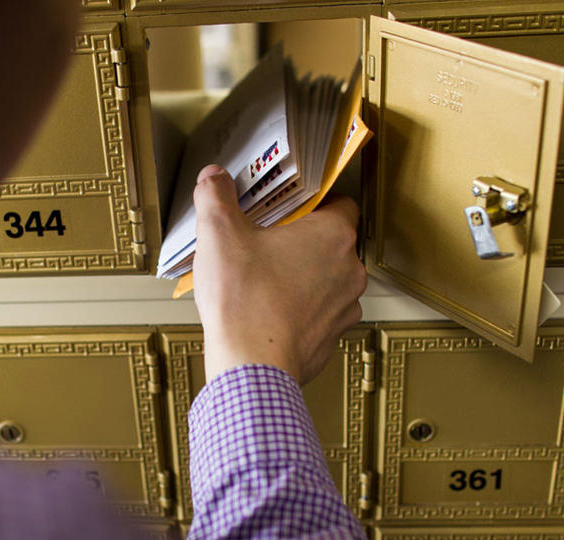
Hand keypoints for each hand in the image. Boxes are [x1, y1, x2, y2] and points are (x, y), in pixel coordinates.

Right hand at [192, 164, 365, 384]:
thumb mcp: (219, 234)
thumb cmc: (244, 301)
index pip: (341, 203)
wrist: (251, 366)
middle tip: (267, 243)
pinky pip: (319, 314)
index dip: (313, 202)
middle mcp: (349, 270)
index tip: (288, 207)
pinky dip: (299, 311)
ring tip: (264, 281)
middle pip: (332, 243)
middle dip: (302, 242)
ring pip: (327, 280)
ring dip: (303, 278)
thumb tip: (213, 178)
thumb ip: (216, 196)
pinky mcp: (332, 338)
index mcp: (333, 235)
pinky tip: (268, 311)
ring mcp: (345, 308)